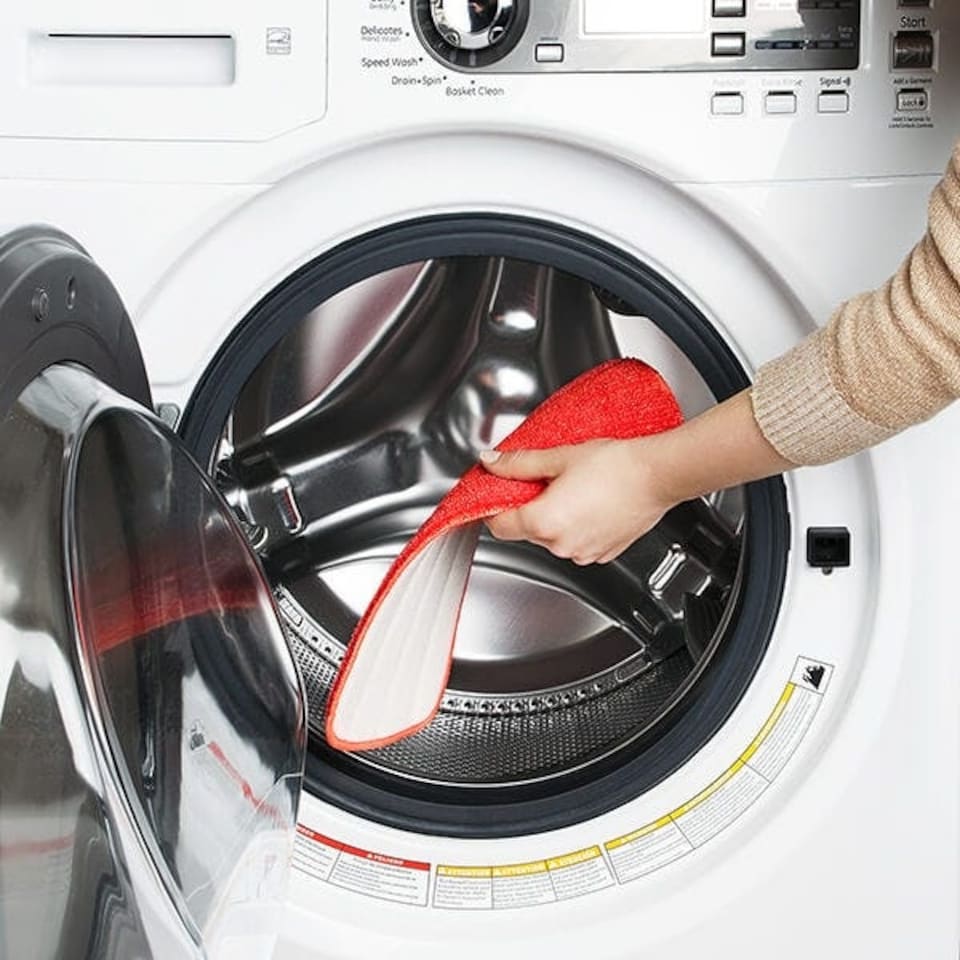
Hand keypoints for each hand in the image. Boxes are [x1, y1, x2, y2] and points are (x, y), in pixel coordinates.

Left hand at [478, 390, 793, 565]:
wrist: (658, 475)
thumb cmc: (616, 465)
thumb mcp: (559, 457)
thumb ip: (518, 463)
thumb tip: (491, 463)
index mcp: (544, 523)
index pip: (498, 526)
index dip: (494, 508)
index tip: (498, 493)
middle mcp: (562, 546)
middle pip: (526, 531)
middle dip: (529, 507)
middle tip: (544, 480)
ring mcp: (584, 554)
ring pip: (553, 539)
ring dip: (554, 518)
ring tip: (573, 489)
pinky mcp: (604, 554)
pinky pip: (577, 543)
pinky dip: (577, 527)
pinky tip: (590, 503)